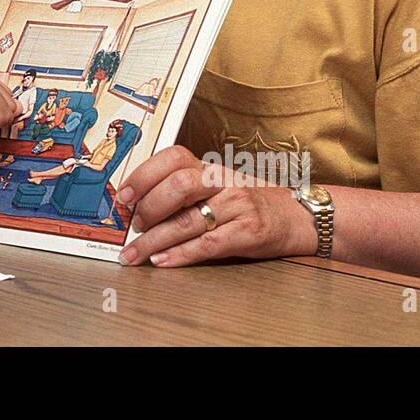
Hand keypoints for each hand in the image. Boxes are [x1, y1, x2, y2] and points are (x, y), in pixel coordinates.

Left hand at [115, 145, 315, 266]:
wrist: (297, 217)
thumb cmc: (249, 202)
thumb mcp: (217, 186)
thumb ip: (184, 191)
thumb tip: (136, 206)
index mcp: (210, 168)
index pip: (172, 158)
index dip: (143, 175)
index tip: (123, 196)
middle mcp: (222, 182)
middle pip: (178, 186)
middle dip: (148, 209)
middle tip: (132, 226)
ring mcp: (237, 206)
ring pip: (188, 221)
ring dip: (155, 240)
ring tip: (135, 254)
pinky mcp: (248, 232)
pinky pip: (208, 244)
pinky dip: (181, 254)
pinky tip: (163, 261)